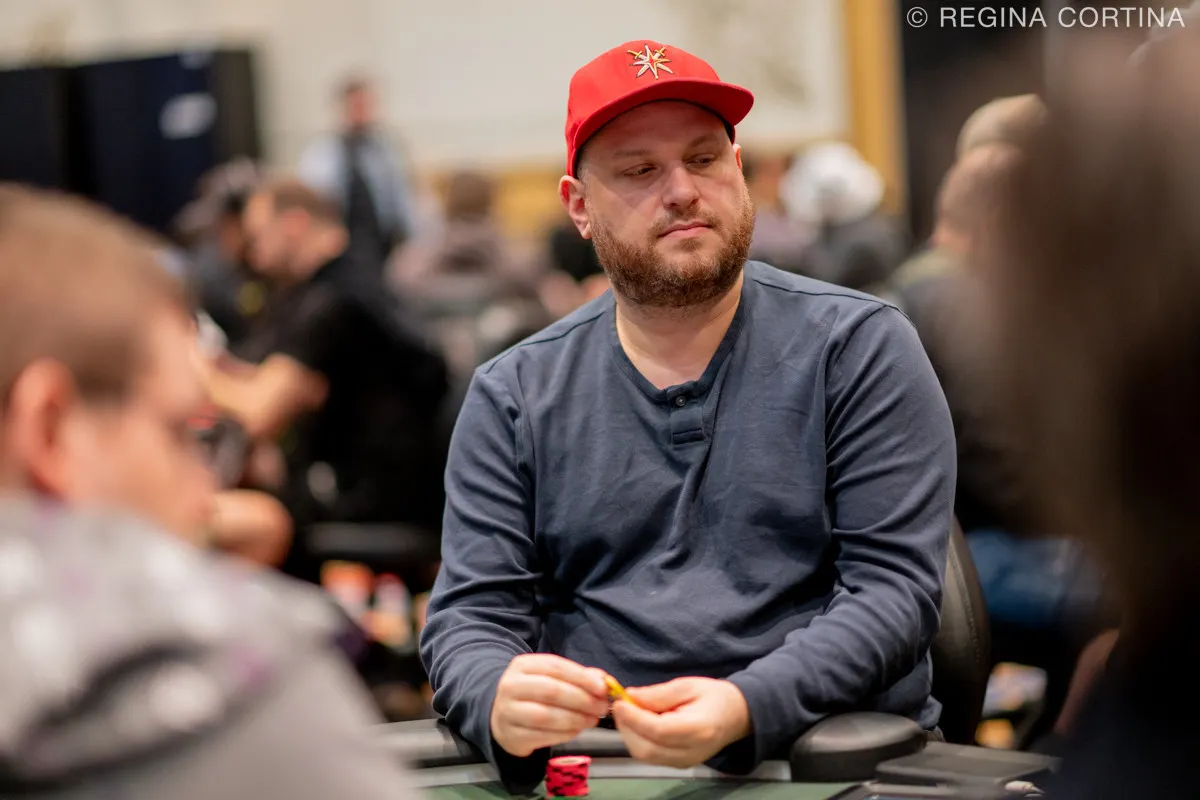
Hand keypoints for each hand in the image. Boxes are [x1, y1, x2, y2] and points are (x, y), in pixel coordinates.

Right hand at [490, 654, 610, 757]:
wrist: (502, 716)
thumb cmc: (534, 694)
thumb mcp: (550, 678)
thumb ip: (578, 677)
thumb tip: (603, 680)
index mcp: (522, 665)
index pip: (555, 667)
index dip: (581, 677)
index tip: (603, 688)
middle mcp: (510, 686)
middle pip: (551, 691)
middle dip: (582, 700)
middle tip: (601, 708)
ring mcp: (507, 712)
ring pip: (546, 716)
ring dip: (575, 719)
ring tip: (592, 720)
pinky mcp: (510, 735)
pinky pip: (542, 736)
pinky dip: (564, 734)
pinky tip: (576, 731)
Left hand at [612, 678, 751, 767]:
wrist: (735, 716)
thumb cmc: (714, 696)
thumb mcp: (687, 685)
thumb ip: (658, 694)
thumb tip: (630, 696)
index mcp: (698, 728)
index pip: (659, 730)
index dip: (634, 718)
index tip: (619, 702)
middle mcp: (691, 751)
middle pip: (647, 748)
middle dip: (627, 727)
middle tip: (620, 705)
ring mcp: (684, 762)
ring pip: (645, 755)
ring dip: (629, 734)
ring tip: (628, 713)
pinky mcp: (678, 765)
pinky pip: (650, 757)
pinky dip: (638, 740)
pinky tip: (638, 723)